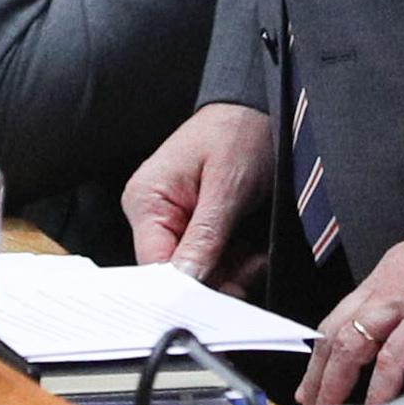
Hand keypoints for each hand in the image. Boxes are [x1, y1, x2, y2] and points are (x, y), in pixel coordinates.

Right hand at [124, 102, 274, 276]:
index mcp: (147, 199)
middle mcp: (152, 213)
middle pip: (177, 272)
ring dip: (233, 271)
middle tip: (251, 264)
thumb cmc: (237, 134)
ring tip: (255, 254)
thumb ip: (205, 236)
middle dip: (219, 276)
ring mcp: (173, 221)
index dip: (184, 287)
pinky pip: (211, 262)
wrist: (257, 109)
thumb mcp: (227, 188)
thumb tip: (185, 279)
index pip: (153, 264)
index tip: (220, 295)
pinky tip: (252, 251)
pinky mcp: (194, 227)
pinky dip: (237, 263)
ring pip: (199, 272)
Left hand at [304, 224, 403, 404]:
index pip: (347, 312)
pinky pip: (394, 357)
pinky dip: (381, 387)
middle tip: (310, 398)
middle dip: (320, 368)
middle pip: (338, 327)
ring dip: (337, 380)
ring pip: (354, 341)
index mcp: (394, 272)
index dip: (327, 346)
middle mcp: (391, 279)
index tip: (317, 374)